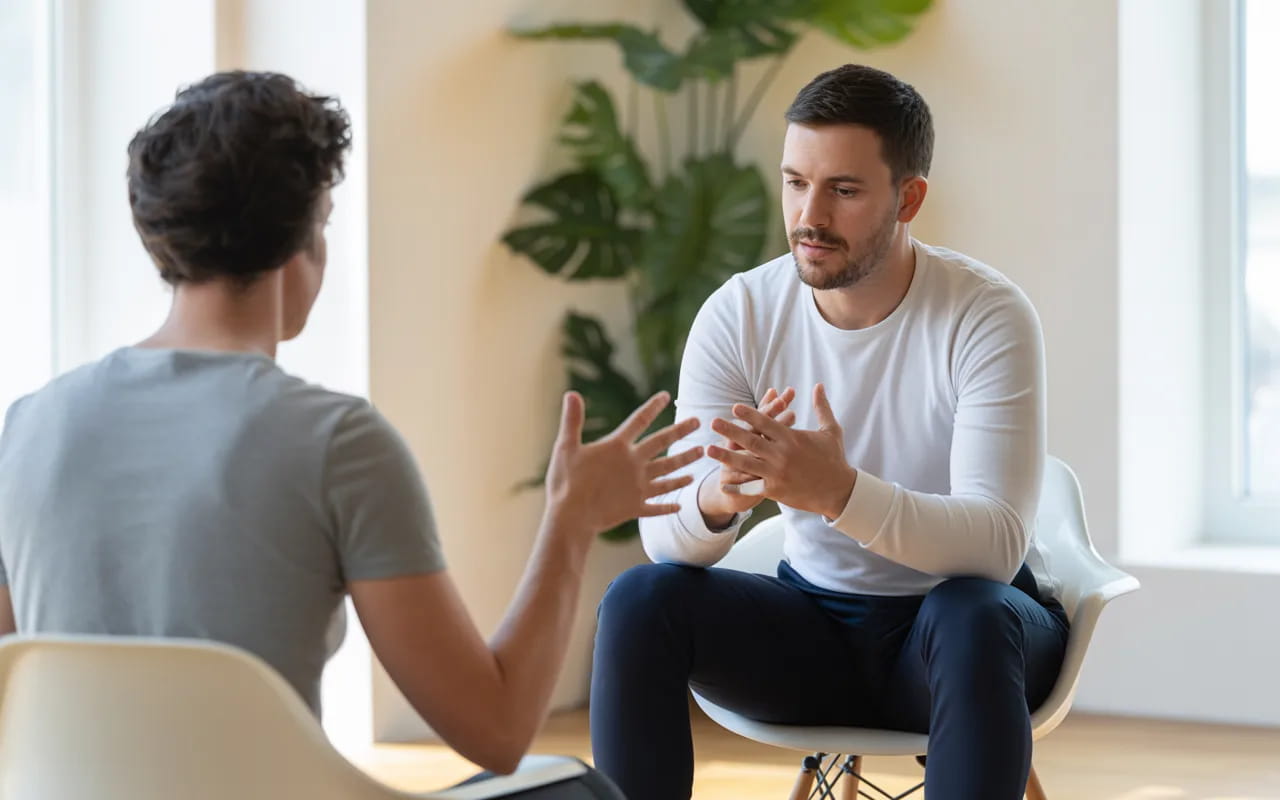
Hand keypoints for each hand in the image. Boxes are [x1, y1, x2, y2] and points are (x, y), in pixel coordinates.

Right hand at [545, 391, 701, 534]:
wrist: (572, 517)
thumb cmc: (566, 481)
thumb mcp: (565, 447)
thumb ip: (572, 420)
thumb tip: (571, 394)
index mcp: (617, 447)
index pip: (639, 420)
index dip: (652, 407)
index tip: (666, 396)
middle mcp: (634, 464)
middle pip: (662, 444)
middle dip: (681, 431)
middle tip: (699, 422)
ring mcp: (638, 487)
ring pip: (668, 473)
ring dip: (685, 463)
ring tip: (700, 455)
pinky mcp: (636, 507)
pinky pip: (657, 506)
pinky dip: (669, 506)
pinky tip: (680, 506)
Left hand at [707, 383, 855, 519]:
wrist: (839, 491)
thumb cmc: (834, 459)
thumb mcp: (831, 431)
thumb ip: (822, 407)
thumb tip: (818, 385)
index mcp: (793, 438)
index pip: (767, 423)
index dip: (750, 414)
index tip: (734, 407)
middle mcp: (782, 455)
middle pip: (751, 440)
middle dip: (730, 431)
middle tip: (713, 422)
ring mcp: (777, 473)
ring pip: (746, 463)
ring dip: (726, 456)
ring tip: (708, 450)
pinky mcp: (775, 490)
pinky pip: (751, 488)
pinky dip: (736, 486)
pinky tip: (721, 483)